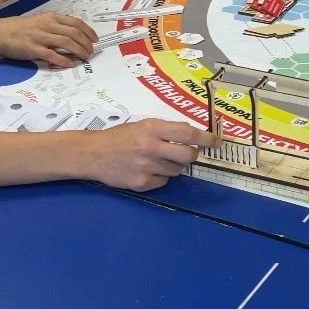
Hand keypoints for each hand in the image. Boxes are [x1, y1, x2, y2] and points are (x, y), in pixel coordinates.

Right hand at [0, 12, 98, 68]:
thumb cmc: (19, 28)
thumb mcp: (39, 21)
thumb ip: (55, 26)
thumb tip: (73, 34)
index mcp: (50, 17)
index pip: (75, 23)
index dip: (88, 31)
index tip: (95, 39)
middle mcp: (47, 25)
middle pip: (74, 33)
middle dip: (86, 43)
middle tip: (91, 51)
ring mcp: (40, 37)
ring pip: (66, 43)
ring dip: (79, 51)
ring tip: (85, 57)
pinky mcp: (32, 49)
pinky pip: (52, 55)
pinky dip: (63, 60)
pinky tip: (70, 64)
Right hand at [82, 119, 217, 190]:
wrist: (92, 154)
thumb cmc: (119, 137)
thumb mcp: (142, 125)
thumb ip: (165, 130)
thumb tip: (193, 137)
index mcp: (152, 128)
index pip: (188, 134)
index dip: (206, 139)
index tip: (216, 142)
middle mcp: (150, 147)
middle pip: (188, 156)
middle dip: (191, 155)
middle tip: (185, 153)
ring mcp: (146, 167)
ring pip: (176, 171)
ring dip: (172, 166)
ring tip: (156, 160)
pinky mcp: (141, 183)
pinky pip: (163, 182)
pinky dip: (159, 177)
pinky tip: (145, 170)